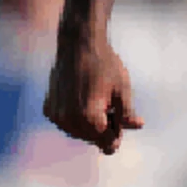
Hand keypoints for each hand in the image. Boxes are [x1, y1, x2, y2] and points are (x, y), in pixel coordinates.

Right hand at [41, 31, 143, 154]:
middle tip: (110, 107)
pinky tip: (82, 100)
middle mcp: (69, 120)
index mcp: (89, 117)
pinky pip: (66, 123)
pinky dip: (75, 118)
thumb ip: (127, 113)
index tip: (120, 121)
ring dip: (89, 125)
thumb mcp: (122, 88)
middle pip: (92, 138)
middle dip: (104, 130)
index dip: (117, 134)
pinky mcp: (49, 109)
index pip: (107, 141)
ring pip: (78, 133)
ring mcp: (56, 116)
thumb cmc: (104, 64)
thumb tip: (137, 126)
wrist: (78, 45)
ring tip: (97, 102)